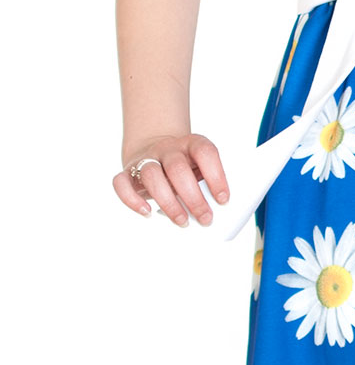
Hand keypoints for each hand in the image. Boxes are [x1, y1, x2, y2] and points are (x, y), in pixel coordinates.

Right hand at [113, 134, 228, 227]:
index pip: (205, 152)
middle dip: (193, 197)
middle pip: (178, 168)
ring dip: (168, 202)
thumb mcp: (200, 167)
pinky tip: (147, 212)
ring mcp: (146, 158)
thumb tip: (218, 208)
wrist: (155, 149)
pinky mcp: (128, 172)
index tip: (223, 200)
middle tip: (205, 219)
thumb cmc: (185, 166)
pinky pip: (121, 183)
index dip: (216, 176)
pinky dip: (132, 199)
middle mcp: (167, 148)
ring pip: (151, 175)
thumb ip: (207, 182)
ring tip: (182, 221)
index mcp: (190, 144)